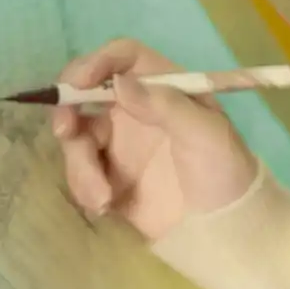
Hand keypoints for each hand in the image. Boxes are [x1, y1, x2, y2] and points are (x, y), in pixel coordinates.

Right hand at [51, 38, 259, 241]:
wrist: (224, 230)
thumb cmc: (223, 171)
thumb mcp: (205, 133)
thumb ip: (165, 105)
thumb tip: (120, 83)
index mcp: (163, 90)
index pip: (124, 58)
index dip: (98, 62)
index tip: (79, 83)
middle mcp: (136, 110)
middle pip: (86, 92)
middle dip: (68, 109)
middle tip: (65, 132)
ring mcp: (119, 144)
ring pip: (77, 136)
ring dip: (80, 164)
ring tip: (103, 197)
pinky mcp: (108, 177)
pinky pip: (80, 172)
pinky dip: (85, 186)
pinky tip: (106, 206)